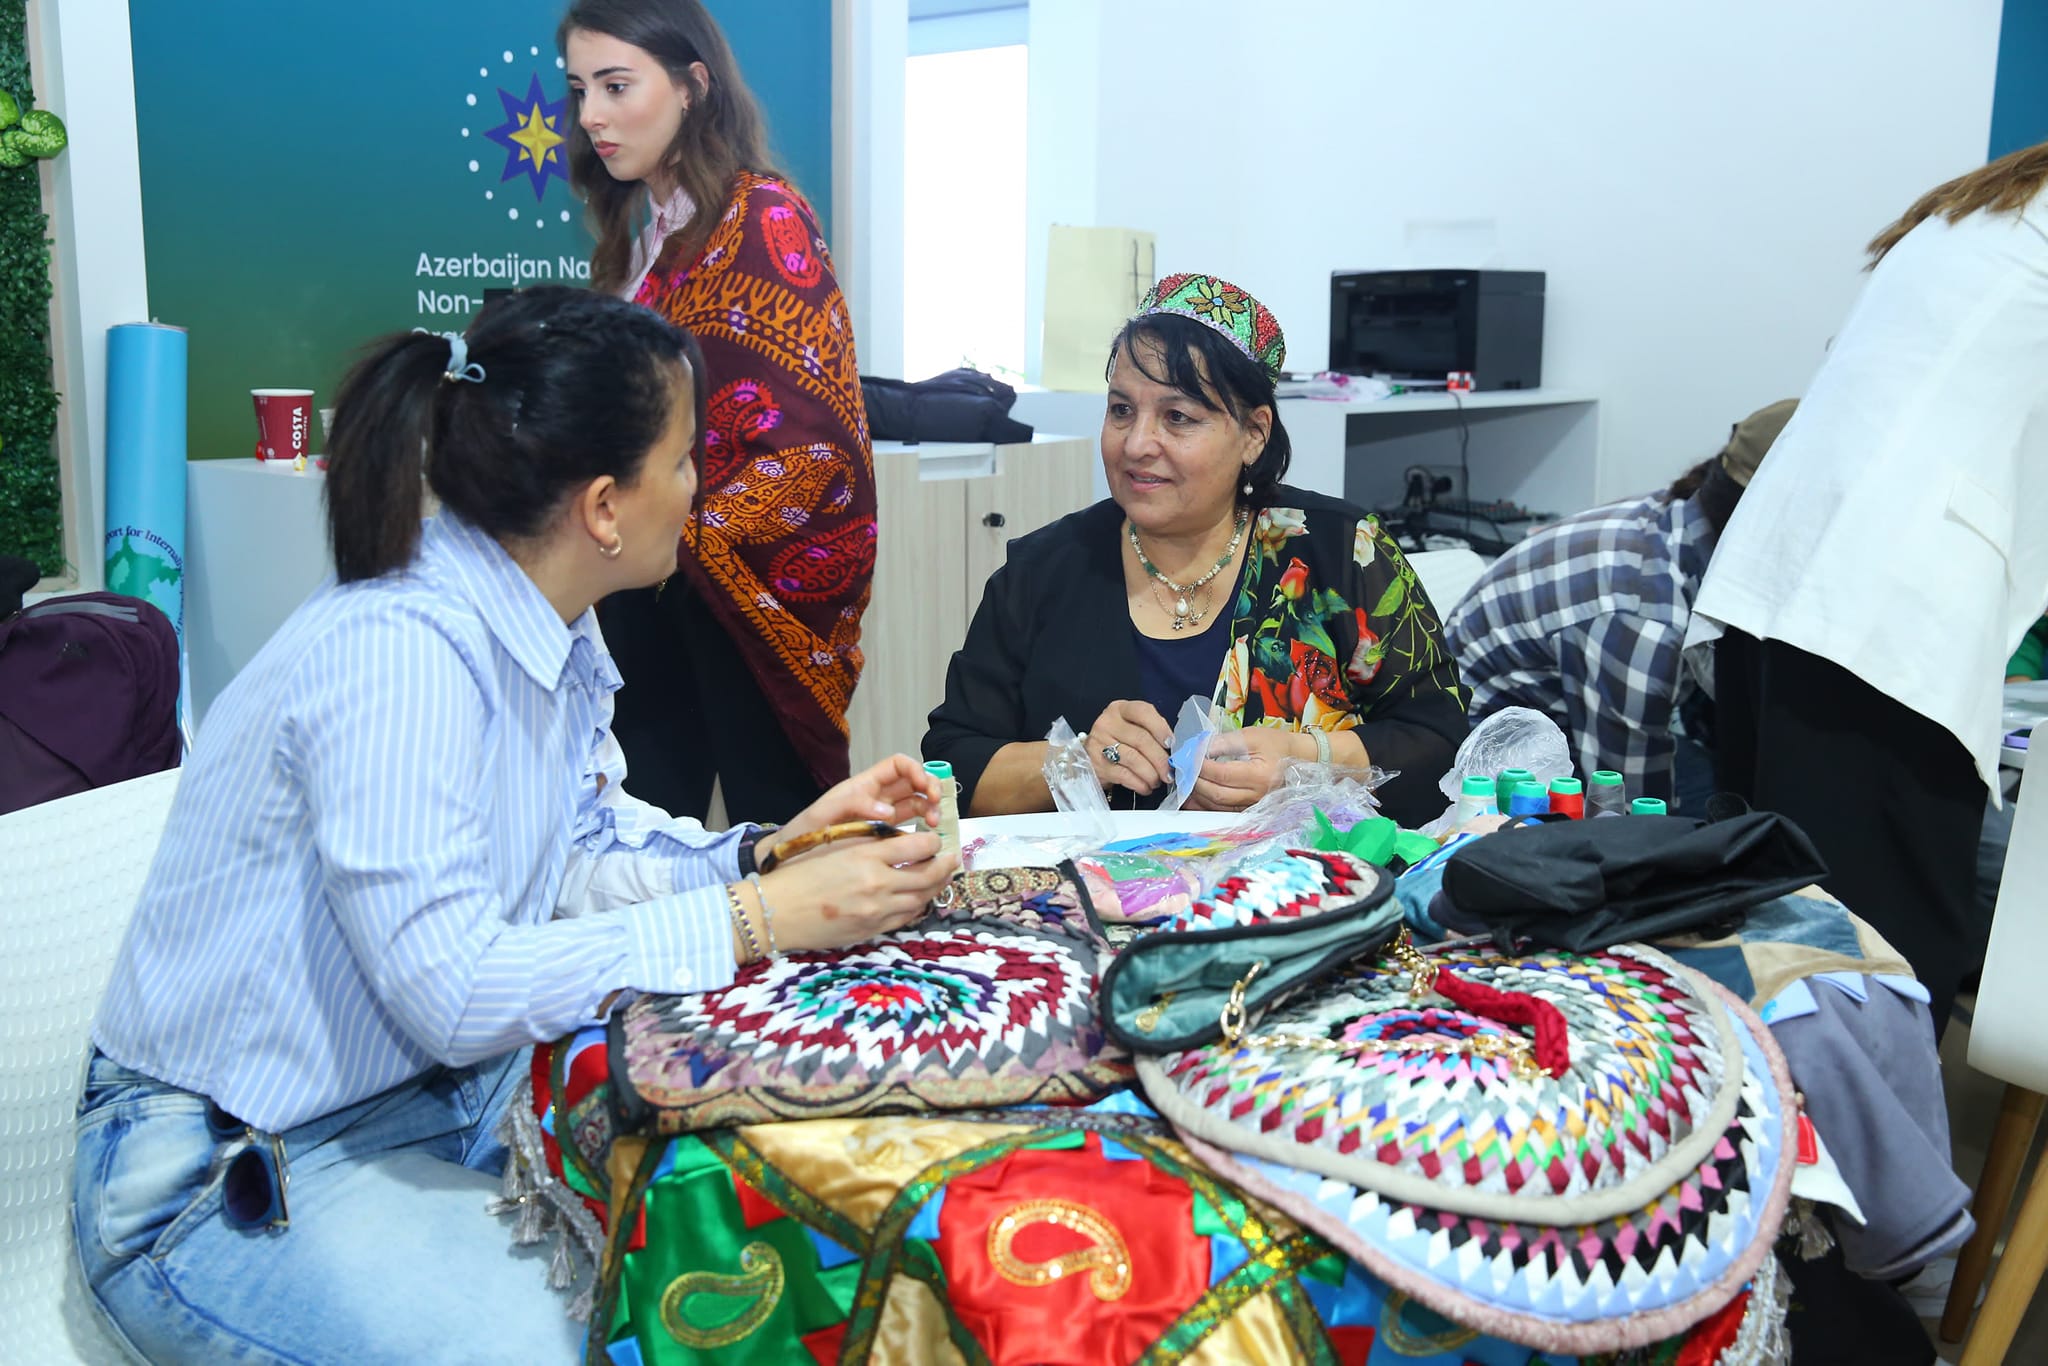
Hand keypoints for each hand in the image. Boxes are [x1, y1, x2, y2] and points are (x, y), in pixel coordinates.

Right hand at [756, 832, 958, 950]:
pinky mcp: (872, 931)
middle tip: (952, 859)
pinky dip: (917, 907)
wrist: (776, 912)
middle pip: (928, 874)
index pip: (917, 845)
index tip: (935, 840)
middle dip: (945, 865)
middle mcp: (877, 883)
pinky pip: (906, 918)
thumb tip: (900, 842)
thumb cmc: (800, 875)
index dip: (933, 842)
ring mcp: (876, 911)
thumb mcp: (835, 848)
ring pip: (921, 898)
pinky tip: (919, 900)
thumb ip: (869, 845)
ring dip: (936, 887)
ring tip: (941, 878)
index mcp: (866, 855)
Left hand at [760, 755, 942, 866]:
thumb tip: (888, 813)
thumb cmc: (804, 832)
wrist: (791, 858)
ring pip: (916, 803)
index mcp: (864, 785)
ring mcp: (883, 816)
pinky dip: (923, 828)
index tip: (925, 786)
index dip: (916, 769)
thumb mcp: (824, 814)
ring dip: (930, 808)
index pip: (898, 765)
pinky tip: (926, 838)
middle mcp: (877, 797)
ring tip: (934, 823)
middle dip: (930, 788)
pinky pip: (910, 825)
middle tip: (936, 805)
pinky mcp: (885, 836)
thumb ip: (854, 806)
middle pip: (913, 782)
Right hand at [1085, 700, 1174, 795]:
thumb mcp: (1132, 728)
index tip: (1171, 744)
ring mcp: (1099, 743)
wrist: (1091, 758)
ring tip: (1158, 781)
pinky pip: (1124, 775)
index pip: (1143, 712)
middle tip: (1169, 773)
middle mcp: (1107, 722)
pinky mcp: (1096, 764)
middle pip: (1141, 739)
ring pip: (1134, 759)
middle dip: (1160, 759)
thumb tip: (1174, 751)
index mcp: (1120, 709)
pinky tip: (1145, 787)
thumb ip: (1151, 732)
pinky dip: (1139, 784)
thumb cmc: (1120, 741)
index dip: (1160, 728)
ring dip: (1151, 774)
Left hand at [1184, 726, 1310, 811]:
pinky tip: (1194, 797)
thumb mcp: (1251, 736)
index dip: (1200, 767)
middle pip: (1217, 795)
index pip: (1222, 774)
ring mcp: (1253, 805)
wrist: (1299, 759)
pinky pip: (1223, 812)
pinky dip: (1206, 805)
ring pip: (1217, 807)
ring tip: (1184, 782)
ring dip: (1197, 796)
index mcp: (1259, 775)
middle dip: (1194, 782)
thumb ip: (1224, 742)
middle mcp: (1257, 795)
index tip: (1187, 757)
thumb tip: (1199, 749)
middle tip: (1180, 770)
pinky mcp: (1250, 810)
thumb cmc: (1275, 744)